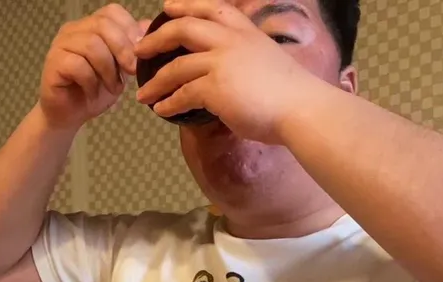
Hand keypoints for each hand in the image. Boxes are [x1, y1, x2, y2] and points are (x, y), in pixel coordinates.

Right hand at [39, 4, 144, 129]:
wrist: (70, 115)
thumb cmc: (95, 91)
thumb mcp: (121, 69)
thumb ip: (132, 47)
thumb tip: (148, 26)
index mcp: (90, 26)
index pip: (111, 12)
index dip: (129, 29)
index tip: (141, 54)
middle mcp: (73, 30)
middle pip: (102, 24)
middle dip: (123, 49)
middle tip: (132, 72)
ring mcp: (60, 45)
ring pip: (91, 45)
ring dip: (108, 70)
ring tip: (113, 88)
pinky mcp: (53, 63)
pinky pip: (78, 65)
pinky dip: (91, 82)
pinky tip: (93, 93)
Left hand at [134, 0, 316, 142]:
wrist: (302, 109)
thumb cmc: (291, 94)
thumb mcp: (267, 61)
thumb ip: (243, 61)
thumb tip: (226, 77)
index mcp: (245, 31)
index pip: (211, 8)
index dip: (186, 5)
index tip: (168, 7)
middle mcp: (231, 40)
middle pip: (183, 28)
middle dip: (156, 38)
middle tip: (140, 49)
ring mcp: (221, 62)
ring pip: (176, 67)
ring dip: (155, 82)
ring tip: (143, 94)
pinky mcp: (214, 87)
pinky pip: (182, 94)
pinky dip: (168, 103)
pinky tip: (160, 110)